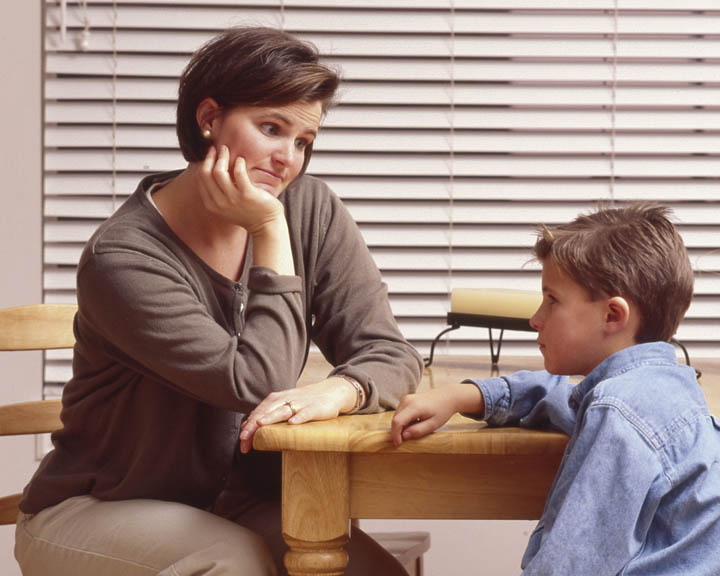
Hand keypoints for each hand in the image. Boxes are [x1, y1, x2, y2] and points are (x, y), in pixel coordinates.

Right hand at [195, 145, 283, 234]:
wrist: (266, 225)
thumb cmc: (248, 213)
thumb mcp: (227, 206)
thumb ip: (218, 192)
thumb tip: (213, 168)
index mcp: (212, 205)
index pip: (201, 179)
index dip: (204, 163)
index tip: (211, 154)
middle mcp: (220, 203)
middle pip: (207, 173)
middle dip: (211, 157)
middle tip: (218, 148)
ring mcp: (233, 199)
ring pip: (219, 171)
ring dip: (222, 157)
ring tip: (227, 150)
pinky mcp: (247, 195)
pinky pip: (238, 173)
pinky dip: (238, 163)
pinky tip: (241, 160)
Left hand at [239, 377, 357, 453]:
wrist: (332, 392)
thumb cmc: (306, 401)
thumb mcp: (286, 405)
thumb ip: (270, 414)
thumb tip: (249, 426)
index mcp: (277, 399)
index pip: (259, 412)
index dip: (248, 426)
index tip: (241, 441)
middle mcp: (286, 399)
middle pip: (266, 411)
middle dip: (253, 425)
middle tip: (243, 438)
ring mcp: (301, 403)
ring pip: (283, 410)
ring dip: (270, 417)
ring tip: (260, 425)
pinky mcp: (315, 408)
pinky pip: (306, 413)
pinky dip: (299, 417)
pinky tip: (292, 423)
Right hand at [390, 384, 483, 446]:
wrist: (448, 396)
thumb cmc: (442, 411)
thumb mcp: (433, 425)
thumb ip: (418, 431)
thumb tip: (404, 436)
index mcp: (414, 407)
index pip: (397, 422)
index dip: (395, 434)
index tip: (398, 444)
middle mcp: (407, 400)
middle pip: (395, 419)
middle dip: (399, 431)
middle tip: (411, 437)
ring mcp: (406, 398)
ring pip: (396, 416)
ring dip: (402, 426)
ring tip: (417, 426)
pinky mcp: (406, 399)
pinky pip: (400, 412)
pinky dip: (404, 420)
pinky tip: (415, 421)